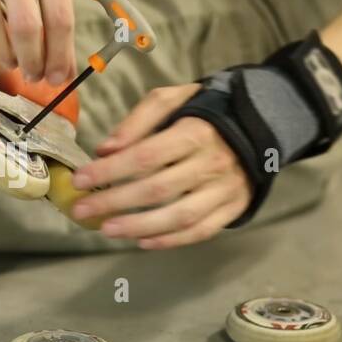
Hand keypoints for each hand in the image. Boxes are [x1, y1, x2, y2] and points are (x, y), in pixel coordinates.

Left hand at [70, 84, 253, 248]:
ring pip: (178, 216)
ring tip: (106, 229)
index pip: (145, 156)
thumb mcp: (173, 99)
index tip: (80, 180)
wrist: (261, 122)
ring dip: (138, 226)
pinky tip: (142, 242)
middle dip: (113, 202)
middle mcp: (212, 163)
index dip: (110, 171)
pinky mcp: (233, 208)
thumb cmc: (205, 110)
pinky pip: (201, 231)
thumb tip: (106, 149)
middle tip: (81, 210)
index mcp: (195, 132)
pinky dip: (170, 240)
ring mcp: (225, 189)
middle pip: (156, 189)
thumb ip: (139, 119)